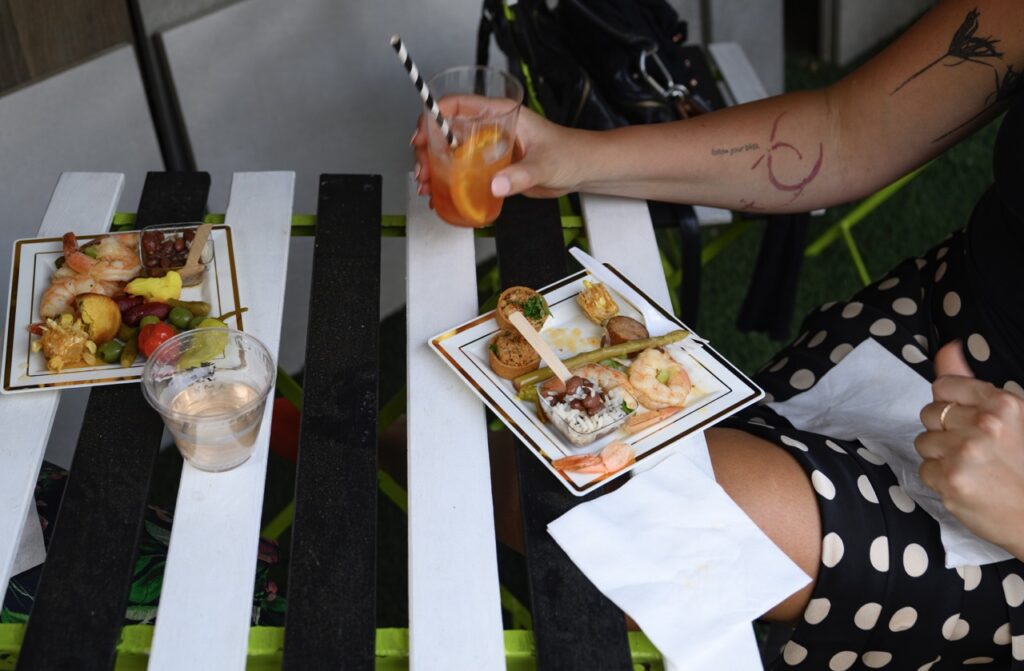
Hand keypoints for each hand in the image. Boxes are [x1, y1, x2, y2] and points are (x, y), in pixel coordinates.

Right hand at [412, 103, 586, 202]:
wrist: (583, 170)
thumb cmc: (570, 153)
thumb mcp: (544, 163)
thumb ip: (520, 174)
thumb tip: (495, 184)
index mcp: (500, 114)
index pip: (459, 106)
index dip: (435, 116)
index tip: (423, 135)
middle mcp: (490, 129)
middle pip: (447, 131)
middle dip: (428, 149)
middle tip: (422, 169)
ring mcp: (489, 149)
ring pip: (452, 154)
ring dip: (435, 168)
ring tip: (426, 185)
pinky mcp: (492, 169)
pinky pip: (464, 173)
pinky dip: (449, 183)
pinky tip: (440, 194)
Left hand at [915, 340, 1023, 558]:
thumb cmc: (1023, 465)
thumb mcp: (1012, 417)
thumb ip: (972, 384)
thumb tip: (947, 348)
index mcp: (1003, 404)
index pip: (943, 387)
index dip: (951, 404)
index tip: (966, 420)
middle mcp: (984, 424)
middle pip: (929, 413)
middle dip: (944, 430)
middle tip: (973, 449)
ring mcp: (965, 452)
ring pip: (923, 442)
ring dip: (940, 456)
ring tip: (971, 468)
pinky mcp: (950, 480)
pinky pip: (924, 469)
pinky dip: (940, 479)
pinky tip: (966, 485)